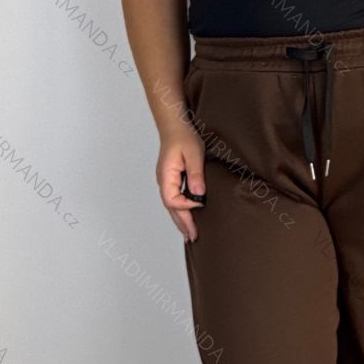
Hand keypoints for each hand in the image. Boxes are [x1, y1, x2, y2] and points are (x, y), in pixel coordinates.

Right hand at [157, 124, 205, 242]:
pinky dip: (180, 211)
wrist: (175, 126)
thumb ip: (196, 174)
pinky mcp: (172, 180)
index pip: (172, 200)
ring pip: (171, 206)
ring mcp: (166, 181)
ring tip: (189, 234)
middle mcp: (163, 181)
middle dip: (182, 223)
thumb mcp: (194, 153)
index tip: (200, 205)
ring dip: (180, 220)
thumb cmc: (183, 137)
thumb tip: (198, 194)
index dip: (185, 206)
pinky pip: (174, 199)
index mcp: (166, 176)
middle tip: (193, 237)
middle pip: (170, 208)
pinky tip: (187, 217)